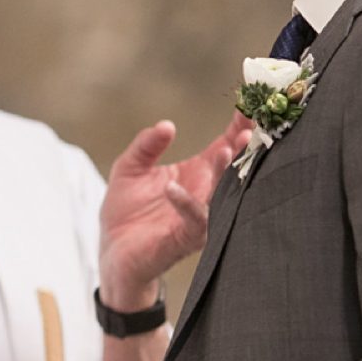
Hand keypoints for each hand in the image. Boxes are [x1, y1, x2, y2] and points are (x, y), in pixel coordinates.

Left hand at [98, 115, 250, 299]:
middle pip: (231, 168)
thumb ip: (146, 145)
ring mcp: (198, 217)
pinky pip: (195, 220)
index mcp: (194, 174)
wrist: (113, 252)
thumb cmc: (125, 211)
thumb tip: (167, 125)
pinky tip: (172, 187)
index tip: (246, 108)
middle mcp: (203, 194)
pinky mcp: (185, 238)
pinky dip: (185, 203)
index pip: (222, 147)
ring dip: (225, 172)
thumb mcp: (129, 168)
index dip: (235, 129)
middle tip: (248, 128)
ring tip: (226, 150)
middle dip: (241, 148)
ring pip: (222, 193)